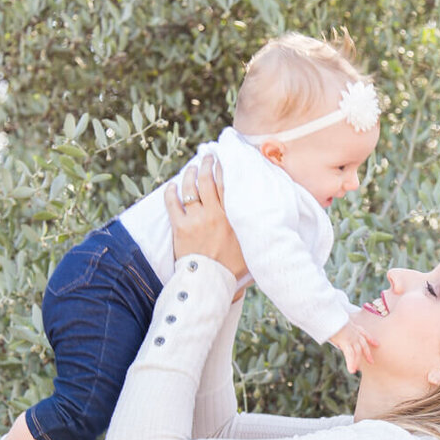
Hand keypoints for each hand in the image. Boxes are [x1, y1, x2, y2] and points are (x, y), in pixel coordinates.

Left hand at [165, 154, 249, 298]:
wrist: (211, 283)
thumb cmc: (233, 268)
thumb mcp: (251, 246)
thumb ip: (254, 231)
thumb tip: (268, 223)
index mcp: (232, 216)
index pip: (227, 184)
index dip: (224, 168)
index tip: (223, 159)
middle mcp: (214, 213)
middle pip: (207, 180)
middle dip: (206, 164)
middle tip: (207, 157)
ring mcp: (195, 219)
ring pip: (190, 187)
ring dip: (189, 174)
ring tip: (191, 168)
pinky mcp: (180, 227)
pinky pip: (172, 203)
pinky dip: (171, 191)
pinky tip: (172, 185)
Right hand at [327, 320, 377, 373]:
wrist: (329, 313)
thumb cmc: (329, 316)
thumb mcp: (336, 321)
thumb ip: (338, 326)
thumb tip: (333, 330)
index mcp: (352, 326)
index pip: (364, 333)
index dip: (370, 338)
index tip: (376, 343)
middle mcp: (354, 332)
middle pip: (363, 344)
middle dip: (367, 353)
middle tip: (371, 361)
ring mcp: (351, 337)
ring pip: (357, 352)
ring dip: (356, 362)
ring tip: (355, 371)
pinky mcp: (346, 342)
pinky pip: (350, 355)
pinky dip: (351, 363)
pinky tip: (351, 371)